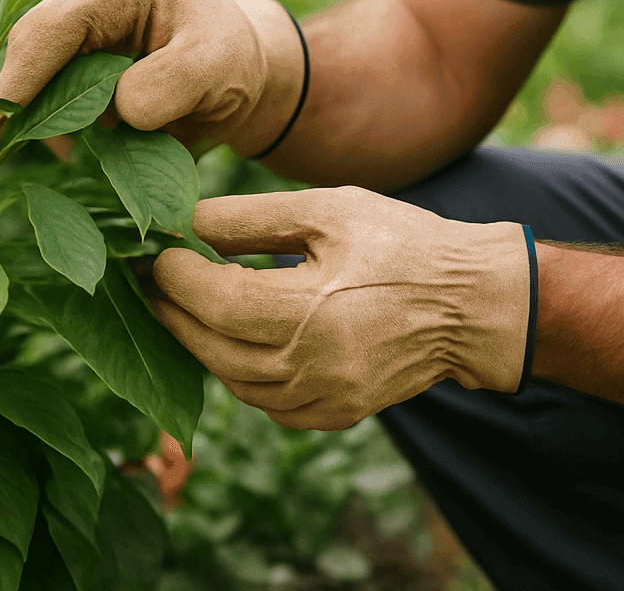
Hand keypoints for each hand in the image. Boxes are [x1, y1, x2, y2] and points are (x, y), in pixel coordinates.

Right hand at [0, 0, 295, 154]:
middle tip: (39, 150)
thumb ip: (170, 84)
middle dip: (29, 98)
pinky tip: (81, 144)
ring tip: (77, 149)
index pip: (57, 24)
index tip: (6, 122)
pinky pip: (52, 91)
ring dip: (47, 114)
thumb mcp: (218, 69)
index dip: (25, 74)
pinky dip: (60, 121)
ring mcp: (84, 26)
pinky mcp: (80, 58)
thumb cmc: (234, 62)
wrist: (245, 71)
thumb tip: (118, 109)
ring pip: (38, 72)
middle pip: (34, 45)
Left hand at [149, 187, 532, 429]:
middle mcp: (312, 366)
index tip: (156, 253)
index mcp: (310, 311)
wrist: (473, 302)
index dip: (174, 278)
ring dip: (200, 347)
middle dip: (174, 314)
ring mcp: (325, 398)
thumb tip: (184, 223)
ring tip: (183, 311)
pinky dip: (239, 376)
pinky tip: (232, 345)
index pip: (215, 302)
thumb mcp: (330, 210)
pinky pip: (267, 405)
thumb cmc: (405, 244)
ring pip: (234, 383)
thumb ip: (252, 218)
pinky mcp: (337, 413)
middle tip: (151, 284)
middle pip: (213, 349)